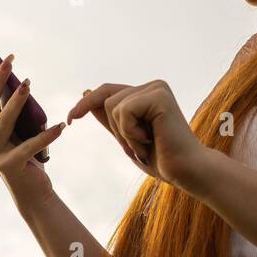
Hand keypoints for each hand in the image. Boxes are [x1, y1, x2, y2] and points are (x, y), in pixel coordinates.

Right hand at [0, 46, 64, 207]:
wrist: (34, 193)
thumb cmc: (28, 155)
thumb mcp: (20, 128)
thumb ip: (15, 109)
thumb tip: (20, 81)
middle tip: (10, 60)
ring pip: (2, 123)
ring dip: (15, 102)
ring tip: (28, 84)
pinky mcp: (10, 167)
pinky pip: (29, 147)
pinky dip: (45, 136)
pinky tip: (60, 127)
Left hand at [66, 79, 201, 185]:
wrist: (186, 171)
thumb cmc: (160, 157)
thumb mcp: (126, 137)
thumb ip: (110, 117)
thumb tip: (85, 92)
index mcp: (146, 93)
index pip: (107, 91)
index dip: (85, 104)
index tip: (70, 120)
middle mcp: (152, 86)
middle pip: (106, 100)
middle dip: (115, 129)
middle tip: (139, 146)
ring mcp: (157, 88)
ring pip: (113, 106)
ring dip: (124, 134)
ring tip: (147, 143)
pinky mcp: (159, 96)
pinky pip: (124, 111)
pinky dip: (131, 132)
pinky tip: (151, 139)